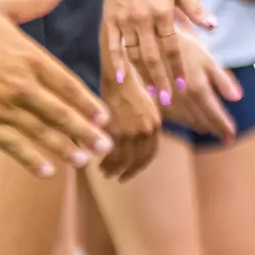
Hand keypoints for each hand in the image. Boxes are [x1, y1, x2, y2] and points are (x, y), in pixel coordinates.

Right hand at [0, 0, 112, 177]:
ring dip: (64, 148)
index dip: (88, 104)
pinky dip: (29, 158)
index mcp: (31, 58)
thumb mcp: (1, 7)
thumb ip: (34, 3)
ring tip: (84, 160)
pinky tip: (46, 170)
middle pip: (60, 113)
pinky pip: (9, 144)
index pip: (68, 85)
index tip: (105, 118)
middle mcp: (21, 85)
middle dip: (85, 131)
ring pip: (39, 132)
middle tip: (106, 147)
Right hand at [98, 51, 160, 180]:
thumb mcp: (146, 108)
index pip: (149, 154)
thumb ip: (145, 126)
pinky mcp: (115, 129)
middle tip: (118, 177)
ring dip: (113, 169)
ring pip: (123, 160)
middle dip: (127, 172)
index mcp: (155, 124)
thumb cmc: (129, 89)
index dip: (140, 166)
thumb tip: (139, 145)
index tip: (131, 172)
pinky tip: (99, 163)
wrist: (118, 76)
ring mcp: (131, 130)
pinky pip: (111, 153)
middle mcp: (146, 129)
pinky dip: (106, 161)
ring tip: (105, 172)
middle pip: (137, 160)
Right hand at [102, 0, 213, 95]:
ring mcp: (124, 21)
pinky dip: (117, 63)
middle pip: (153, 55)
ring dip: (143, 75)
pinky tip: (123, 78)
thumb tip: (213, 27)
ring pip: (134, 54)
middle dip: (162, 79)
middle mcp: (143, 19)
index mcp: (163, 12)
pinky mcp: (109, 21)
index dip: (178, 66)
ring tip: (153, 92)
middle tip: (169, 99)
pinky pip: (113, 45)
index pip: (172, 46)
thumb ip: (195, 9)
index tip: (185, 85)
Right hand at [159, 30, 242, 142]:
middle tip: (227, 138)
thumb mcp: (205, 58)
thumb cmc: (181, 45)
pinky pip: (173, 117)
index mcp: (198, 88)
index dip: (224, 126)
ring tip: (211, 131)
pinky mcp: (155, 101)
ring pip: (187, 120)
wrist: (147, 42)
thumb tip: (238, 98)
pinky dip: (185, 121)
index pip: (214, 114)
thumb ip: (221, 79)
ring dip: (201, 127)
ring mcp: (168, 102)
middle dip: (216, 129)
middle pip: (202, 120)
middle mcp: (183, 99)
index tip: (232, 136)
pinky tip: (192, 123)